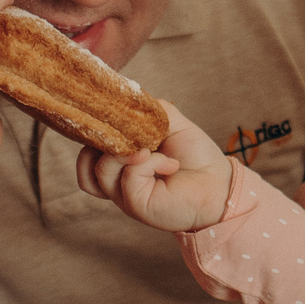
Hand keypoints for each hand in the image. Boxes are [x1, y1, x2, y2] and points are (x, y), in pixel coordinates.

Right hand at [75, 101, 231, 233]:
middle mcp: (117, 180)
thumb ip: (144, 109)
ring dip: (126, 152)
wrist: (218, 184)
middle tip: (132, 131)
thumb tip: (123, 99)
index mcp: (120, 162)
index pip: (88, 148)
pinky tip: (169, 164)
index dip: (95, 131)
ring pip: (100, 169)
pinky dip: (150, 163)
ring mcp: (123, 194)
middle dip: (104, 139)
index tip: (113, 114)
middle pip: (86, 159)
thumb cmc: (195, 156)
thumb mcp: (168, 122)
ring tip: (151, 150)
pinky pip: (128, 176)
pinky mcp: (135, 204)